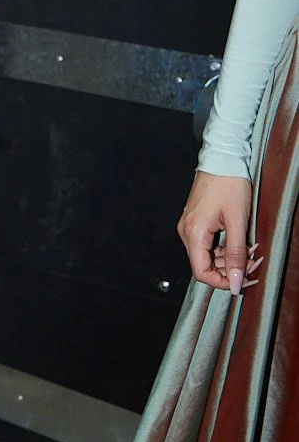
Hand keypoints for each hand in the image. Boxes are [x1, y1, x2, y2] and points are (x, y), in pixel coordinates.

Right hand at [176, 170, 258, 292]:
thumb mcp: (238, 221)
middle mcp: (187, 231)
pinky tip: (240, 243)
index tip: (242, 281)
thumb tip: (236, 281)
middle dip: (231, 269)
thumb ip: (236, 254)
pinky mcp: (196, 221)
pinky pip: (208, 244)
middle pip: (205, 265)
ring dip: (230, 259)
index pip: (201, 272)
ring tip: (251, 252)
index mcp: (193, 233)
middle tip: (253, 264)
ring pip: (208, 255)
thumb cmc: (229, 184)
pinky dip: (225, 248)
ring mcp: (190, 226)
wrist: (222, 159)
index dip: (222, 282)